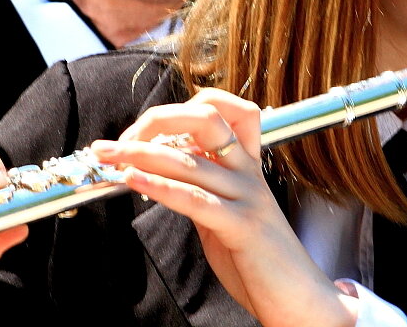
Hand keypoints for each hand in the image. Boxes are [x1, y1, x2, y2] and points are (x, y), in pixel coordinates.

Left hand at [96, 88, 357, 326]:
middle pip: (205, 118)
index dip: (176, 110)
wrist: (299, 299)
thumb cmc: (257, 260)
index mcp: (245, 163)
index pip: (219, 107)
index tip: (140, 132)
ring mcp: (247, 196)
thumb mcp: (225, 212)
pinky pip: (195, 198)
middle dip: (155, 121)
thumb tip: (161, 168)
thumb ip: (201, 187)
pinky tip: (132, 180)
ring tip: (107, 156)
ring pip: (190, 159)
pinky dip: (158, 186)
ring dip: (139, 154)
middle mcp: (248, 171)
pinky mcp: (242, 225)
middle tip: (117, 142)